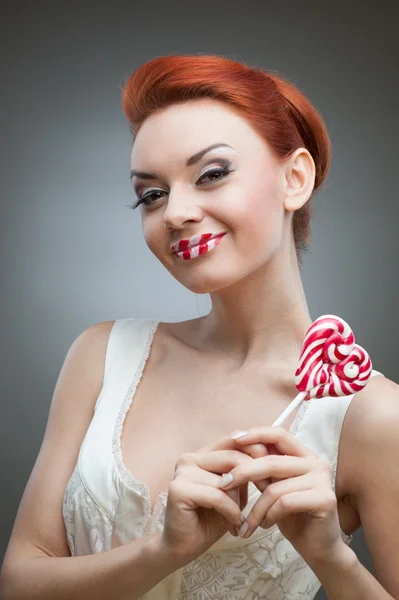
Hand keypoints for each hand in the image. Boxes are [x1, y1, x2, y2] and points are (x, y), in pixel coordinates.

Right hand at [159, 435, 270, 562]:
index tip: (275, 474)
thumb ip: (244, 472)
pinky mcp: (178, 489)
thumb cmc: (212, 518)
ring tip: (240, 519)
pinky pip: (217, 495)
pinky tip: (234, 524)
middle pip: (233, 457)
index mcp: (203, 453)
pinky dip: (230, 511)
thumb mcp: (235, 491)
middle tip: (266, 497)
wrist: (185, 547)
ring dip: (239, 502)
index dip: (258, 455)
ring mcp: (182, 471)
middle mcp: (190, 457)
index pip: (235, 441)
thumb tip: (269, 456)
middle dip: (254, 477)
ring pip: (227, 479)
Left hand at [218, 426, 345, 563]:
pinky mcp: (325, 499)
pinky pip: (285, 503)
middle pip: (271, 461)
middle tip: (224, 484)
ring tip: (248, 522)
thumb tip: (236, 452)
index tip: (232, 439)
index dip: (255, 434)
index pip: (278, 435)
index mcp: (305, 455)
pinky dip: (269, 515)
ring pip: (275, 488)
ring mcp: (323, 480)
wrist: (318, 548)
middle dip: (243, 472)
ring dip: (256, 508)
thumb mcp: (274, 488)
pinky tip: (265, 525)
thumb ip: (263, 471)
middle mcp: (317, 463)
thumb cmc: (293, 517)